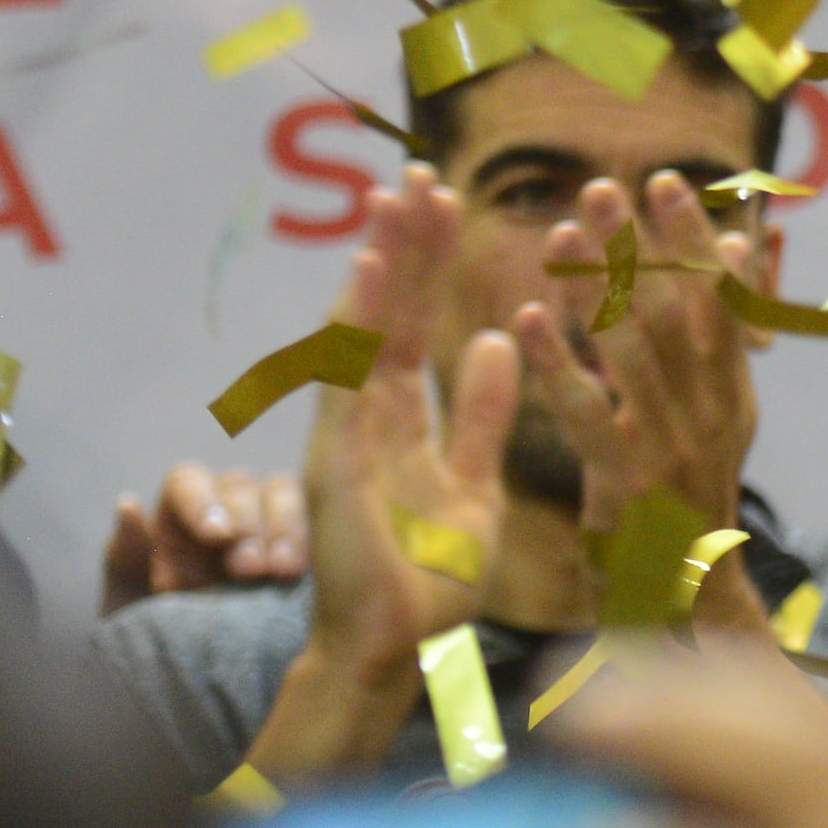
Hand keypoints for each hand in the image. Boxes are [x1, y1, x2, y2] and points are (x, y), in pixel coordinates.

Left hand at [99, 464, 304, 612]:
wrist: (181, 680)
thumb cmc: (147, 632)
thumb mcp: (124, 597)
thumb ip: (125, 552)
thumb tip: (129, 504)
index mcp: (176, 512)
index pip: (189, 482)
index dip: (203, 502)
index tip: (215, 536)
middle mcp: (222, 509)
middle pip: (241, 487)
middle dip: (247, 525)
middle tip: (248, 569)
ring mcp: (264, 526)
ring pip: (284, 495)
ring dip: (284, 530)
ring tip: (280, 572)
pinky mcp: (298, 549)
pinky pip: (312, 527)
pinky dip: (307, 544)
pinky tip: (300, 574)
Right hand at [290, 184, 521, 691]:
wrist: (394, 653)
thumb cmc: (431, 581)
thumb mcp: (475, 483)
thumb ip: (480, 415)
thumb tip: (493, 340)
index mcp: (403, 424)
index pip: (416, 327)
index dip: (431, 267)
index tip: (449, 204)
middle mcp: (368, 419)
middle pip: (387, 315)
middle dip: (404, 246)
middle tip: (420, 175)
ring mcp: (347, 435)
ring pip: (363, 331)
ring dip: (382, 263)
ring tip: (396, 196)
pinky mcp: (334, 458)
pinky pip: (346, 375)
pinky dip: (356, 322)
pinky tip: (371, 268)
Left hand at [519, 173, 768, 546]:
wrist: (689, 603)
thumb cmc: (686, 506)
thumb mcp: (714, 426)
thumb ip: (710, 353)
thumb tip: (729, 260)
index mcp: (734, 394)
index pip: (723, 300)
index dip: (696, 241)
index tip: (669, 184)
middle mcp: (712, 413)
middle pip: (677, 311)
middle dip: (641, 244)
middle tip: (604, 186)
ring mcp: (672, 447)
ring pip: (632, 349)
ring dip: (596, 284)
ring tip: (562, 231)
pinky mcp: (627, 481)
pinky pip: (587, 410)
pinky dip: (558, 361)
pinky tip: (527, 318)